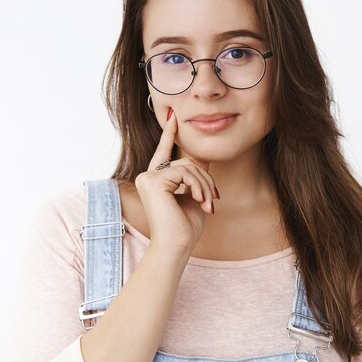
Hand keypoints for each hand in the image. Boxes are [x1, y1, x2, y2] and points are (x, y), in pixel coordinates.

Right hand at [134, 109, 217, 252]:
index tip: (173, 116)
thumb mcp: (194, 196)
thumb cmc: (185, 227)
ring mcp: (148, 178)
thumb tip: (202, 158)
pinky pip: (184, 173)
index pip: (164, 152)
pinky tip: (200, 200)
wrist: (176, 246)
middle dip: (205, 178)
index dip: (169, 134)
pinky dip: (198, 186)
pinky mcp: (153, 181)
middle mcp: (148, 176)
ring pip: (187, 166)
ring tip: (208, 202)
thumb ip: (195, 176)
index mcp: (156, 179)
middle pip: (185, 161)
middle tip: (214, 198)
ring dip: (204, 184)